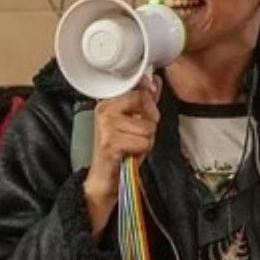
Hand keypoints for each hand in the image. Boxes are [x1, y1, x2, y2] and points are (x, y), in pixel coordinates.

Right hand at [81, 75, 161, 237]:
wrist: (104, 178)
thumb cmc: (120, 151)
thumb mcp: (135, 123)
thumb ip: (145, 101)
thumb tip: (155, 81)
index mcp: (108, 101)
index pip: (139, 89)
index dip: (150, 100)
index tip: (147, 113)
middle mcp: (104, 109)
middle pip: (144, 102)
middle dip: (149, 123)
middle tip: (136, 136)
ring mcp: (105, 125)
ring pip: (147, 126)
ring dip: (145, 141)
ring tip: (131, 147)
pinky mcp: (109, 142)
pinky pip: (142, 142)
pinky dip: (140, 152)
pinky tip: (128, 155)